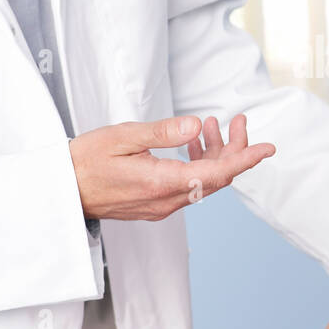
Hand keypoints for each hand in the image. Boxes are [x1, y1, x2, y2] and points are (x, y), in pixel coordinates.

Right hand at [69, 113, 274, 220]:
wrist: (61, 192)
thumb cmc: (84, 161)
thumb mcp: (123, 137)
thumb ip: (163, 132)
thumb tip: (197, 126)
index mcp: (161, 183)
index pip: (217, 174)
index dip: (245, 159)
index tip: (267, 147)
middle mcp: (166, 201)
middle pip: (216, 179)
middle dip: (234, 150)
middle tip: (239, 123)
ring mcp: (161, 206)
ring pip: (203, 182)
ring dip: (215, 155)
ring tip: (214, 125)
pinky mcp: (155, 204)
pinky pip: (188, 186)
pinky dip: (198, 164)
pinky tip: (193, 143)